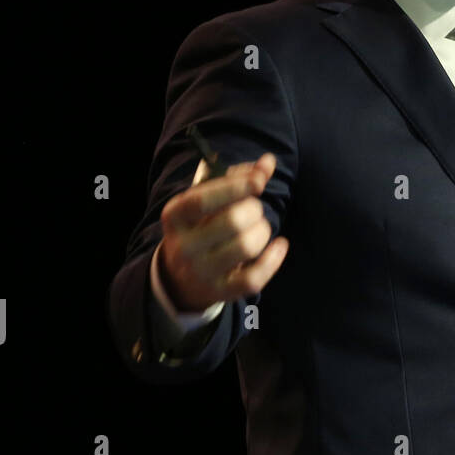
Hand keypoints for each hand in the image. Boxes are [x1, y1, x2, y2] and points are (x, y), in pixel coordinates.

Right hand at [157, 152, 288, 311]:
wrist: (180, 278)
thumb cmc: (201, 226)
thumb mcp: (208, 200)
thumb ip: (237, 178)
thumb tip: (268, 162)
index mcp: (174, 216)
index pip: (202, 200)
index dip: (234, 187)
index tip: (258, 181)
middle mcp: (183, 246)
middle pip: (231, 221)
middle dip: (254, 210)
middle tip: (254, 210)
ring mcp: (200, 272)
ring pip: (246, 247)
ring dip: (263, 231)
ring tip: (261, 228)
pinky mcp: (219, 292)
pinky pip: (254, 278)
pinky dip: (274, 259)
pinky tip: (279, 245)